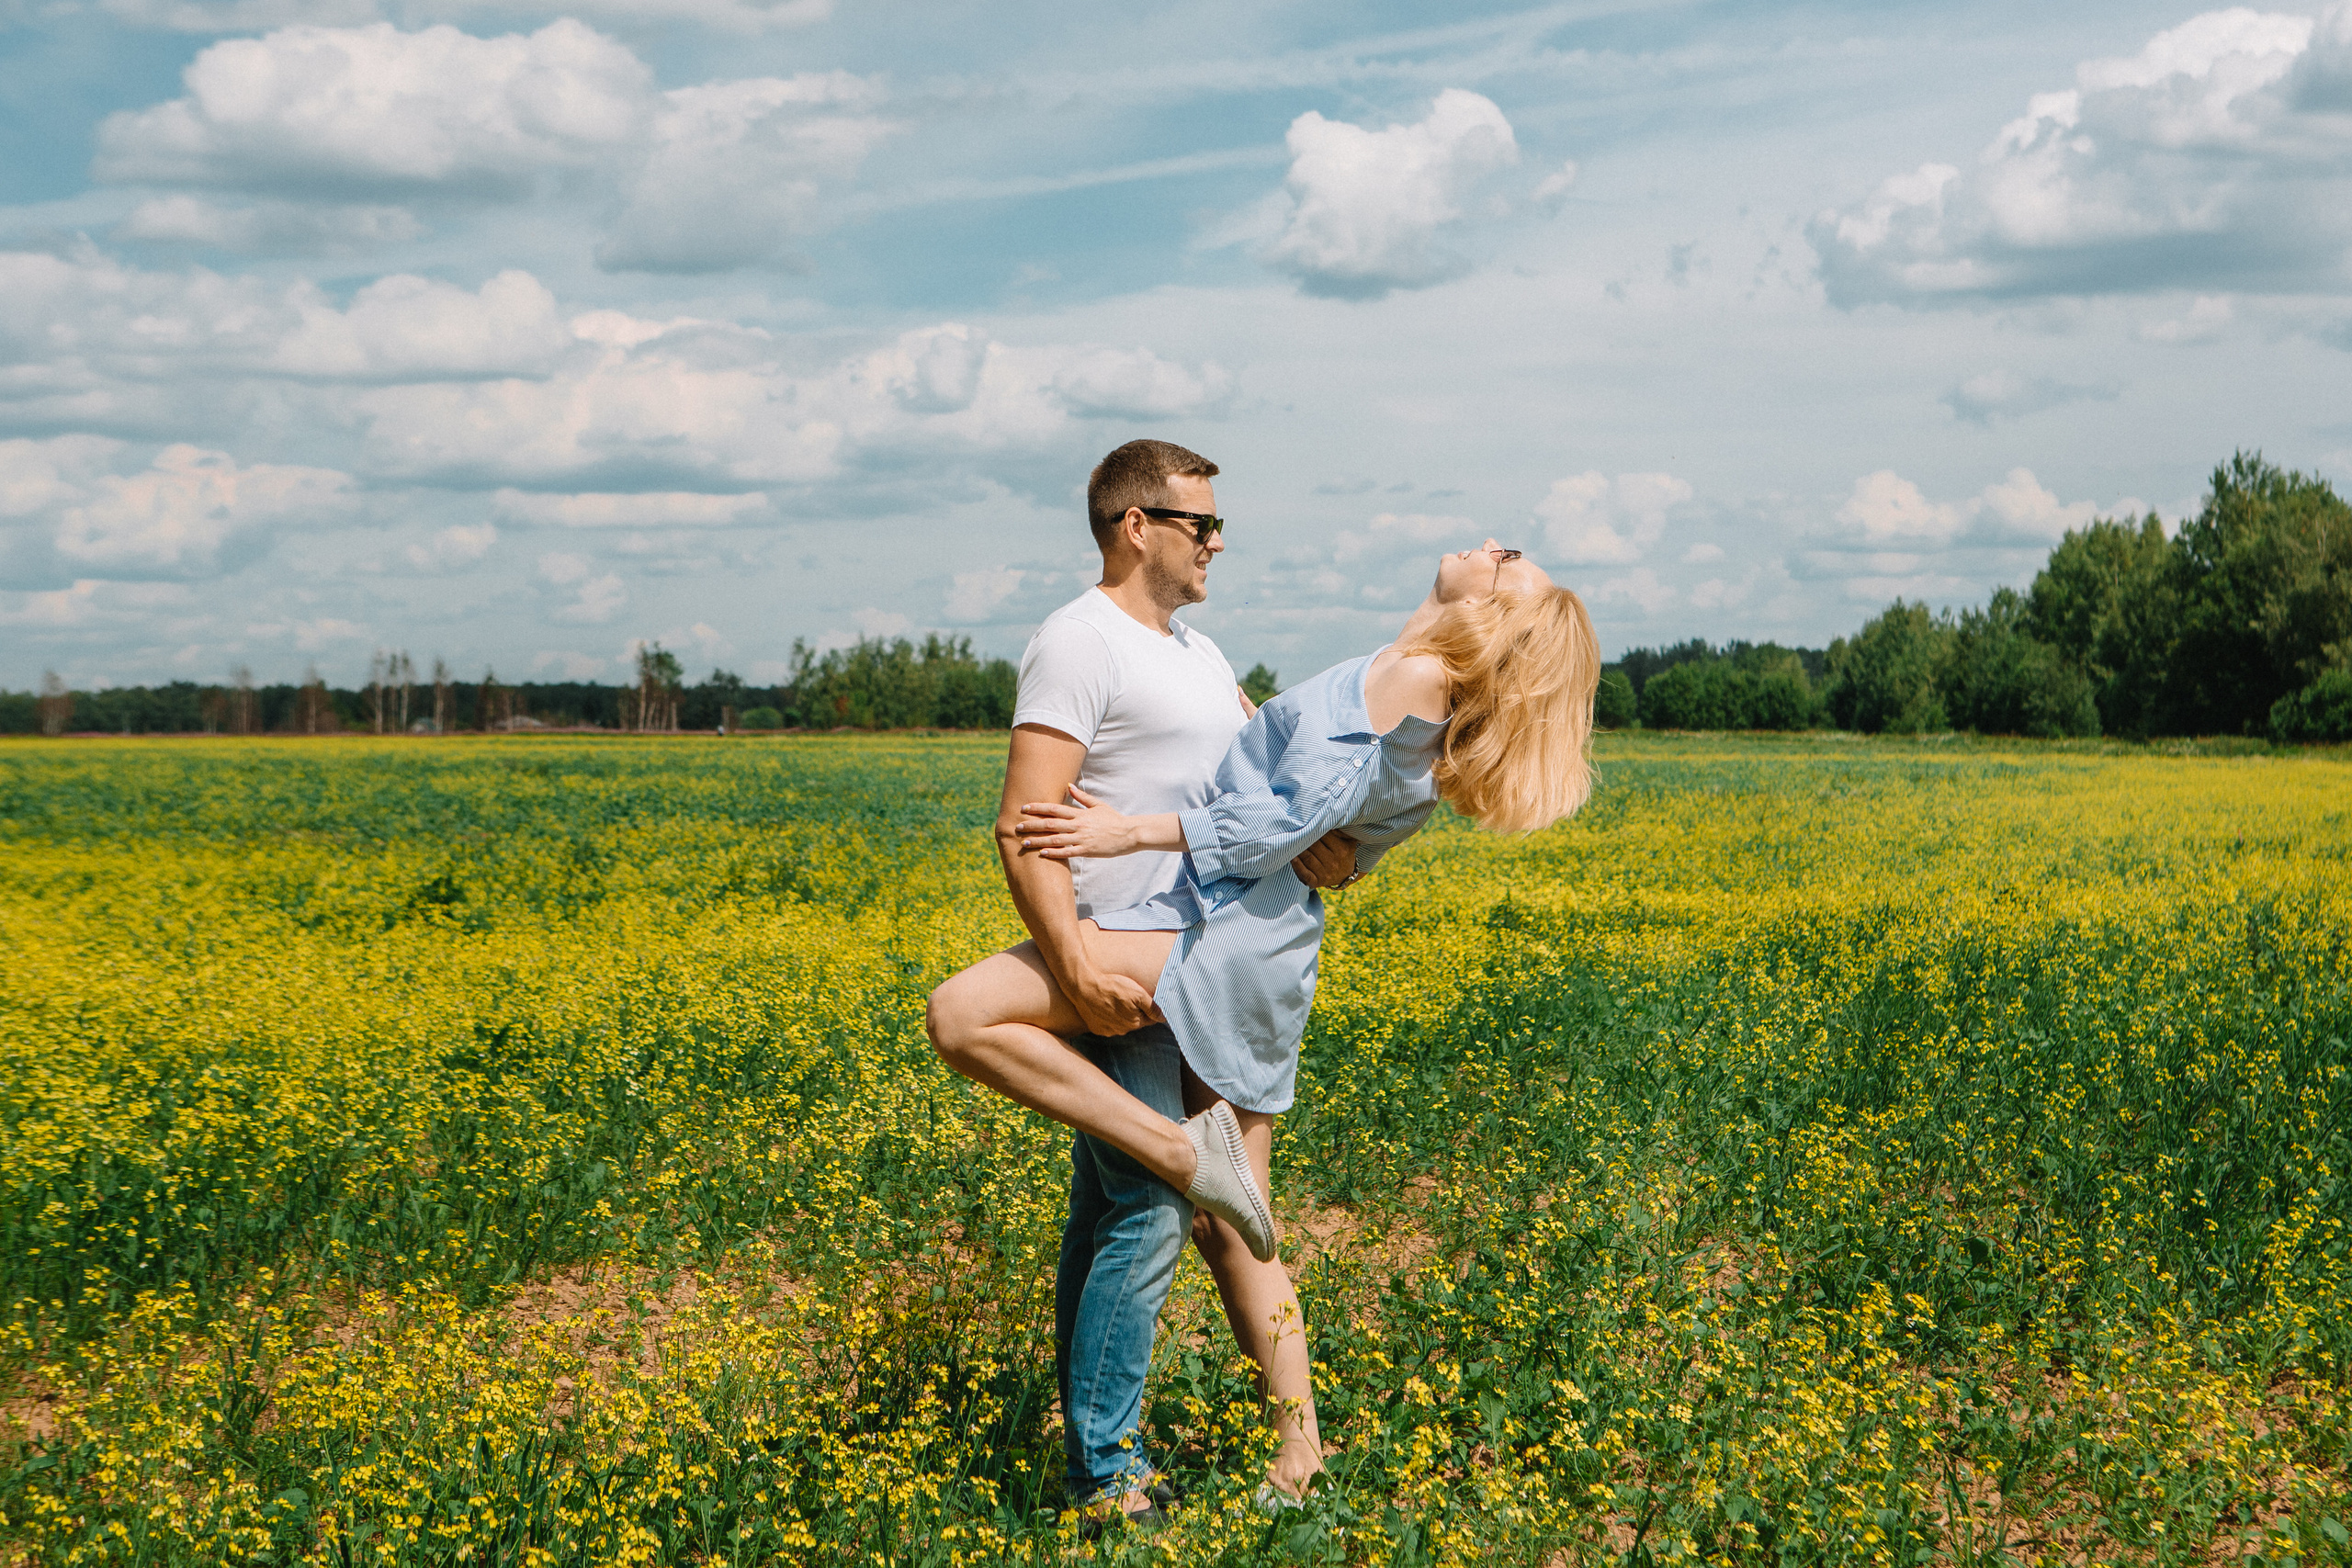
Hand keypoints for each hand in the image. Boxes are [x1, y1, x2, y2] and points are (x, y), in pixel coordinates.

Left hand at [1017, 785, 1137, 859]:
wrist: (1130, 833)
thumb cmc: (1113, 819)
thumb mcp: (1098, 805)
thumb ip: (1082, 797)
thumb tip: (1068, 785)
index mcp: (1080, 813)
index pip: (1054, 809)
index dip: (1038, 808)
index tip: (1024, 808)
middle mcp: (1079, 825)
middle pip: (1050, 824)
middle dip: (1032, 825)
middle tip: (1017, 827)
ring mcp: (1082, 838)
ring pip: (1055, 839)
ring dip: (1038, 841)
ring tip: (1024, 843)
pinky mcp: (1087, 851)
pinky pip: (1067, 852)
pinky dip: (1054, 853)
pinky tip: (1042, 853)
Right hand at [1068, 966, 1163, 1035]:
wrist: (1084, 987)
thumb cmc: (1111, 988)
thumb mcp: (1137, 993)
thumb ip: (1152, 1007)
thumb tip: (1164, 1017)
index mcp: (1135, 1022)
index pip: (1149, 1019)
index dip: (1148, 1008)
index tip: (1144, 999)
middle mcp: (1122, 1030)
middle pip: (1135, 1021)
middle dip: (1135, 1012)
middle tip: (1128, 997)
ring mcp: (1108, 1031)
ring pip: (1121, 1024)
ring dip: (1121, 1015)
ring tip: (1115, 1001)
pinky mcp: (1097, 1028)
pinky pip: (1108, 1025)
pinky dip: (1108, 1018)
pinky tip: (1105, 1007)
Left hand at [1290, 829, 1359, 889]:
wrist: (1345, 876)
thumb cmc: (1343, 853)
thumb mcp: (1348, 841)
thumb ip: (1341, 831)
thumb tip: (1328, 820)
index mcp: (1341, 850)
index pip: (1324, 836)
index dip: (1314, 828)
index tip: (1306, 822)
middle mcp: (1333, 862)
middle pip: (1314, 846)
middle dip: (1304, 837)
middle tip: (1294, 828)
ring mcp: (1324, 873)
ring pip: (1307, 858)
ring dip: (1297, 848)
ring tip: (1290, 840)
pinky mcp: (1316, 882)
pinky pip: (1304, 873)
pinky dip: (1296, 866)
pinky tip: (1291, 857)